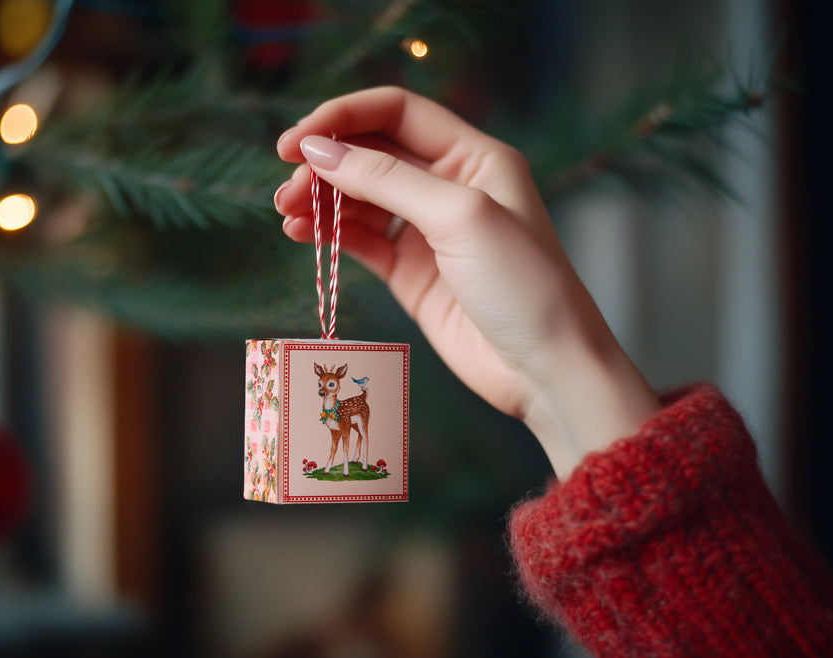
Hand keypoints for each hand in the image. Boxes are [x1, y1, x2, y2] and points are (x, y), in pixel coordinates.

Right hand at [274, 87, 659, 477]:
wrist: (545, 369)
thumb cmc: (523, 286)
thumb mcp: (459, 216)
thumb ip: (388, 180)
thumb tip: (320, 152)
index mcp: (474, 156)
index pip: (397, 113)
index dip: (343, 117)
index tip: (296, 141)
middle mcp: (450, 186)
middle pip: (371, 153)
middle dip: (325, 163)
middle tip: (286, 186)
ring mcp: (427, 232)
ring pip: (360, 198)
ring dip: (320, 199)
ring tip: (287, 212)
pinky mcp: (411, 273)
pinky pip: (360, 240)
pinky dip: (328, 233)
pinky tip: (301, 233)